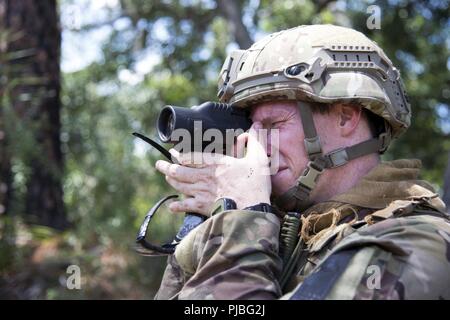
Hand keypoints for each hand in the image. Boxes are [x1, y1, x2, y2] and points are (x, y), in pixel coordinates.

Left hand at [155, 122, 271, 215]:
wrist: (251, 210)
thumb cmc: (254, 185)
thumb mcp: (258, 159)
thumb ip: (255, 141)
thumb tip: (255, 127)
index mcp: (215, 163)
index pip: (190, 156)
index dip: (178, 154)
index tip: (173, 152)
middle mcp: (204, 176)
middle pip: (178, 171)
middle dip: (166, 167)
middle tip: (159, 164)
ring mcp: (201, 192)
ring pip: (179, 185)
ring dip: (171, 181)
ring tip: (166, 177)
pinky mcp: (202, 207)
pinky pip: (185, 206)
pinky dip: (177, 206)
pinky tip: (172, 206)